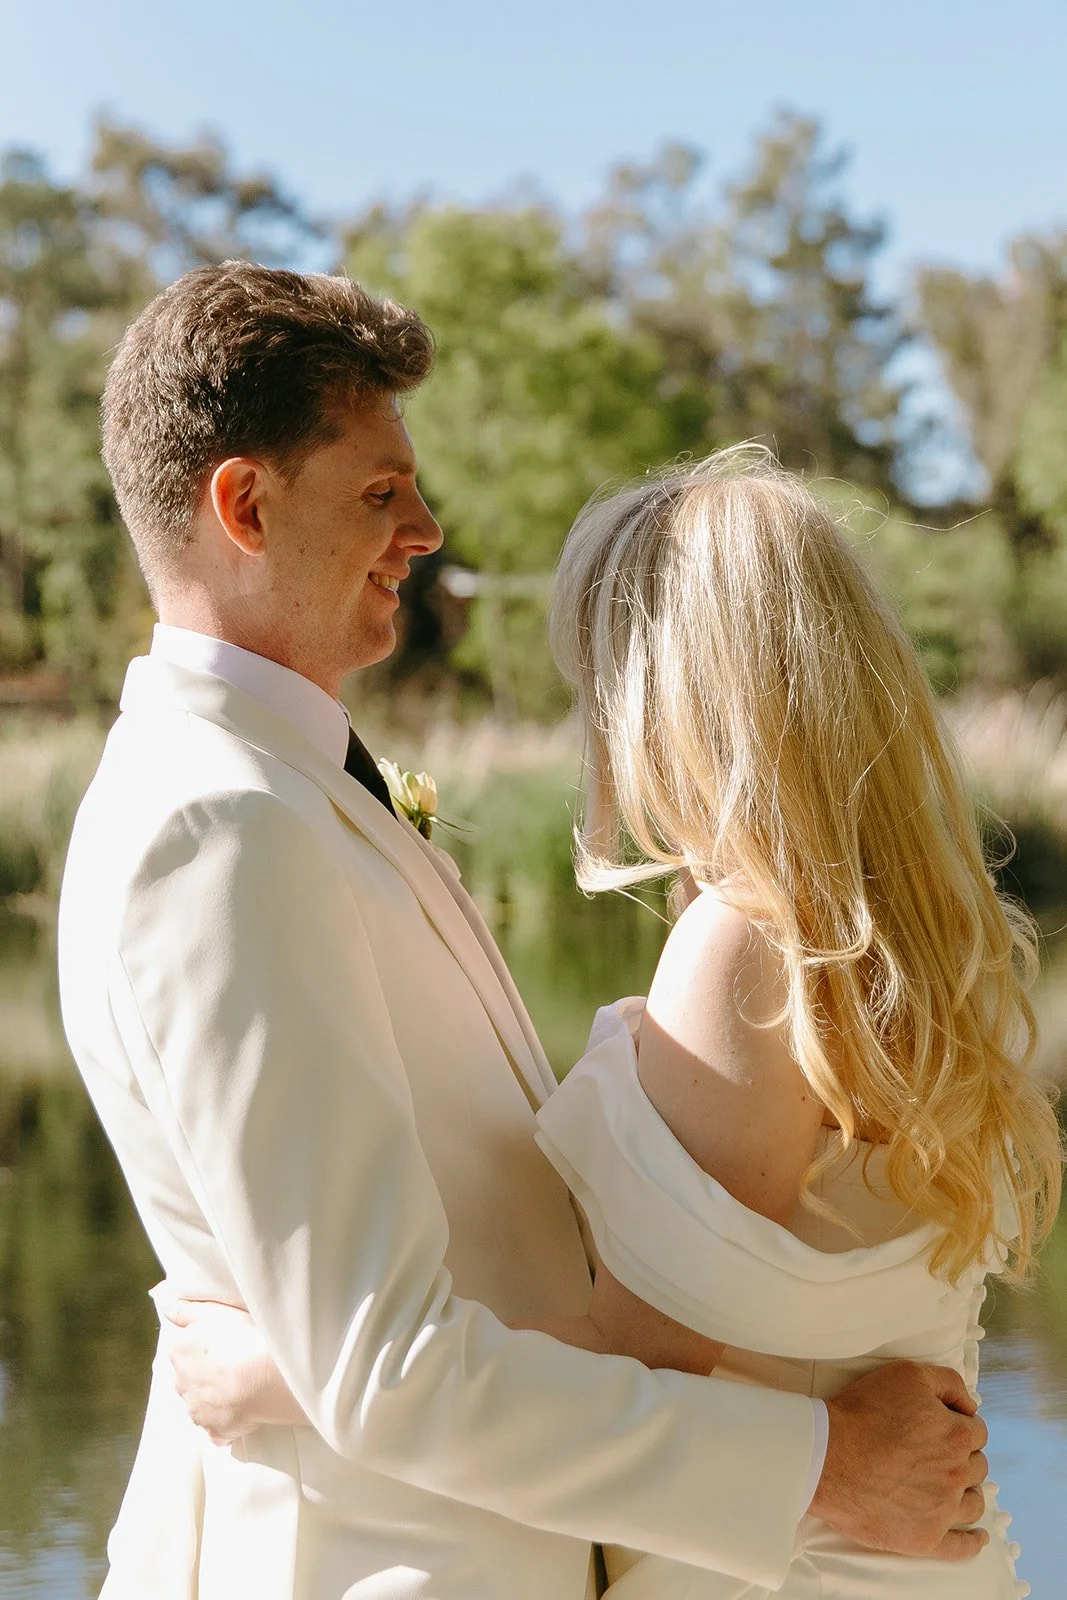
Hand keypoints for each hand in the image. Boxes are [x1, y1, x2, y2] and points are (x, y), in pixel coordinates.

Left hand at [160, 1298, 308, 1444]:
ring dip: (214, 1398)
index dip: (203, 1346)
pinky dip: (225, 1423)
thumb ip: (186, 1309)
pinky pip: (216, 1429)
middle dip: (205, 1373)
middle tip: (234, 1362)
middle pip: (190, 1377)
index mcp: (178, 1353)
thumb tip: (162, 1304)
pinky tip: (241, 1411)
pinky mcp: (215, 1431)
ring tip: (242, 1385)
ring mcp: (197, 1411)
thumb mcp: (214, 1311)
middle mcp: (181, 1384)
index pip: (182, 1349)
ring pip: (200, 1404)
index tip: (222, 1343)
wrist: (264, 1377)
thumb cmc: (242, 1337)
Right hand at [811, 1362, 988, 1560]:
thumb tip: (970, 1404)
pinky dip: (972, 1542)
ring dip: (968, 1492)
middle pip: (976, 1467)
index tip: (942, 1428)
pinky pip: (961, 1548)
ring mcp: (942, 1511)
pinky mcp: (925, 1539)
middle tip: (937, 1454)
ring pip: (973, 1503)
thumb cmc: (863, 1412)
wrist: (826, 1455)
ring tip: (951, 1487)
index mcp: (956, 1436)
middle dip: (962, 1457)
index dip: (960, 1425)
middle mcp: (956, 1475)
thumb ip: (948, 1382)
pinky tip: (977, 1538)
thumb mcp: (907, 1374)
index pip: (976, 1432)